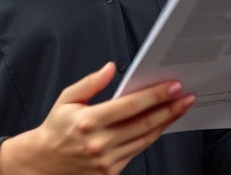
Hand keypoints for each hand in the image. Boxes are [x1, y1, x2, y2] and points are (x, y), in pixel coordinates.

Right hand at [0, 62, 195, 174]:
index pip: (130, 106)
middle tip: (187, 97)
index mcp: (88, 121)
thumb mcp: (67, 99)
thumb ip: (90, 82)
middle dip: (169, 109)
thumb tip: (111, 67)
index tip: (173, 86)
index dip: (155, 96)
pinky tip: (161, 124)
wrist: (43, 163)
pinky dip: (152, 136)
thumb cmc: (56, 128)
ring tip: (180, 109)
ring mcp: (107, 160)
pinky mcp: (111, 172)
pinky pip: (138, 151)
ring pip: (145, 139)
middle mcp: (99, 143)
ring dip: (166, 123)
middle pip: (144, 124)